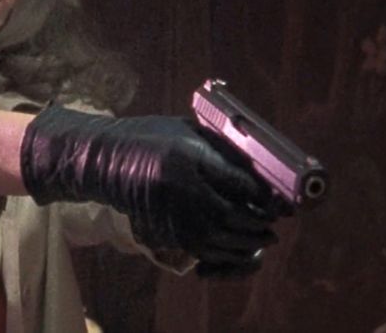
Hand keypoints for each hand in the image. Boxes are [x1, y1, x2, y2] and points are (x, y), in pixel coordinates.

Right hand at [20, 107, 277, 265]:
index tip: (280, 198)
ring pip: (221, 238)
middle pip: (234, 215)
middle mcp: (180, 189)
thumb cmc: (151, 138)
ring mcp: (171, 213)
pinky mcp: (164, 231)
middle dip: (260, 222)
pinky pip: (204, 249)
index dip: (264, 195)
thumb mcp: (188, 132)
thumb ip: (221, 150)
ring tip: (264, 238)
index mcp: (187, 157)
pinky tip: (240, 248)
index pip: (238, 182)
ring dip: (248, 241)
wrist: (105, 160)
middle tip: (277, 221)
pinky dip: (227, 253)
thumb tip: (261, 168)